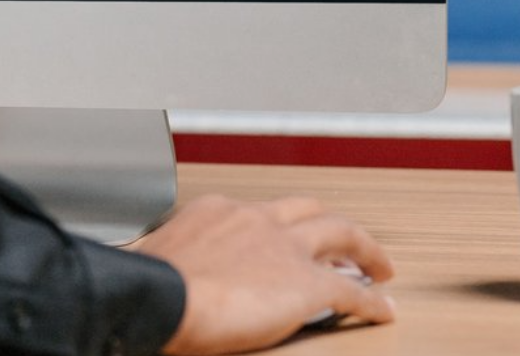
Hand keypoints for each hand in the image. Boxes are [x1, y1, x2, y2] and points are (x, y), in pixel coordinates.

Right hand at [128, 195, 394, 354]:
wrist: (161, 297)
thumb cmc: (147, 283)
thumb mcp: (149, 255)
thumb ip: (158, 256)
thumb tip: (137, 264)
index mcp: (218, 210)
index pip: (258, 211)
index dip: (278, 226)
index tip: (281, 238)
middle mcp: (257, 219)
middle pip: (309, 210)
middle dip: (330, 224)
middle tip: (346, 241)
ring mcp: (286, 249)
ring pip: (341, 234)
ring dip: (365, 249)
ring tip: (378, 265)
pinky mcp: (307, 285)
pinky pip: (352, 291)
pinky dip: (372, 301)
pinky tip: (381, 310)